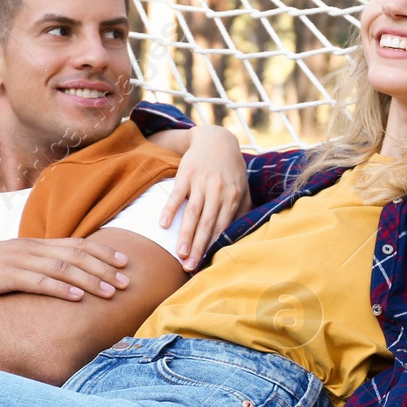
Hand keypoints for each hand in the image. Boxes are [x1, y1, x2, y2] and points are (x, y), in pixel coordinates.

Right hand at [0, 238, 130, 301]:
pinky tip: (79, 299)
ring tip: (111, 291)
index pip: (76, 244)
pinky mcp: (6, 276)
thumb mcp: (9, 265)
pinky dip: (62, 290)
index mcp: (33, 245)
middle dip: (105, 266)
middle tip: (128, 279)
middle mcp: (30, 249)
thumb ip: (32, 268)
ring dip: (91, 280)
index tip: (125, 261)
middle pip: (77, 254)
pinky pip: (40, 282)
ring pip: (64, 268)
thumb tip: (54, 280)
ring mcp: (19, 261)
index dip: (103, 252)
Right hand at [159, 124, 248, 269]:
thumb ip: (243, 209)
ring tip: (179, 254)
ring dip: (185, 234)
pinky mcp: (185, 174)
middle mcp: (218, 190)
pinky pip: (176, 195)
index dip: (214, 246)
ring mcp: (200, 182)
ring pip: (192, 213)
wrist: (216, 139)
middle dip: (199, 247)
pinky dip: (169, 209)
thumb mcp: (243, 187)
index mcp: (233, 196)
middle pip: (207, 224)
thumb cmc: (230, 168)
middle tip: (190, 267)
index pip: (222, 226)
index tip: (207, 264)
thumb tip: (243, 234)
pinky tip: (163, 225)